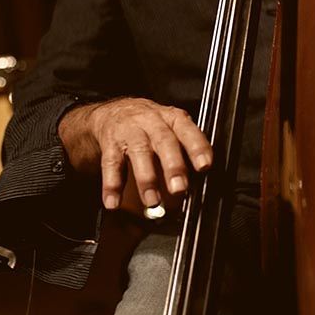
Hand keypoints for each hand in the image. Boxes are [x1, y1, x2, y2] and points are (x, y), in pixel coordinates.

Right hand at [58, 97, 212, 211]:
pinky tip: (114, 202)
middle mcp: (152, 121)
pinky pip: (111, 164)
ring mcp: (130, 130)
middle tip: (179, 188)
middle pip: (164, 141)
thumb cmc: (151, 126)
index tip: (204, 166)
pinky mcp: (110, 142)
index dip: (197, 147)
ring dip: (146, 178)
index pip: (188, 130)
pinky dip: (112, 185)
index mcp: (172, 118)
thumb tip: (199, 183)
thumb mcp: (171, 128)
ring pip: (139, 152)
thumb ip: (185, 150)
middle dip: (173, 165)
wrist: (114, 112)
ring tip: (152, 201)